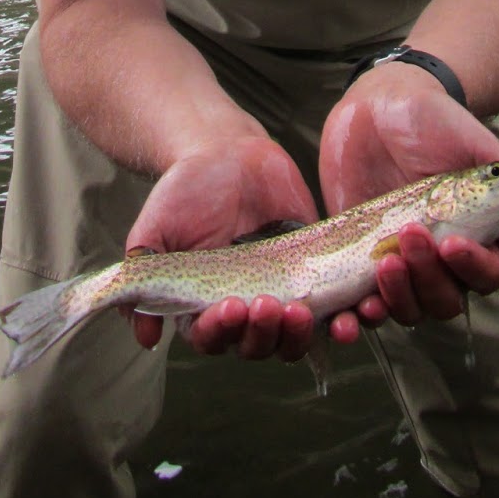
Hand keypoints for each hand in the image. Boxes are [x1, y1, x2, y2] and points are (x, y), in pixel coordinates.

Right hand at [124, 135, 338, 359]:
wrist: (229, 151)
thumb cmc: (186, 190)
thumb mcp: (154, 228)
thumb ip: (144, 274)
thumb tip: (142, 335)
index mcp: (205, 307)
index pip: (213, 338)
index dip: (222, 331)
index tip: (230, 306)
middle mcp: (246, 309)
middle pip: (259, 346)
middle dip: (265, 333)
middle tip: (270, 304)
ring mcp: (283, 293)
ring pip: (297, 337)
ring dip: (304, 335)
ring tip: (304, 311)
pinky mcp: (317, 273)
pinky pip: (336, 305)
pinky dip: (348, 315)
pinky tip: (356, 308)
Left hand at [319, 64, 498, 326]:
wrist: (378, 106)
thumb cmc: (433, 122)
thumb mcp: (470, 142)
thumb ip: (498, 178)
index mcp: (474, 235)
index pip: (486, 274)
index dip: (474, 267)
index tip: (453, 242)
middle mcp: (439, 259)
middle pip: (446, 300)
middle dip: (430, 276)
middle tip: (411, 234)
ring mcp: (400, 264)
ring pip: (409, 309)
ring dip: (399, 298)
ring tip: (385, 262)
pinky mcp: (360, 264)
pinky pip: (363, 306)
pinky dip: (360, 318)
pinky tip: (355, 312)